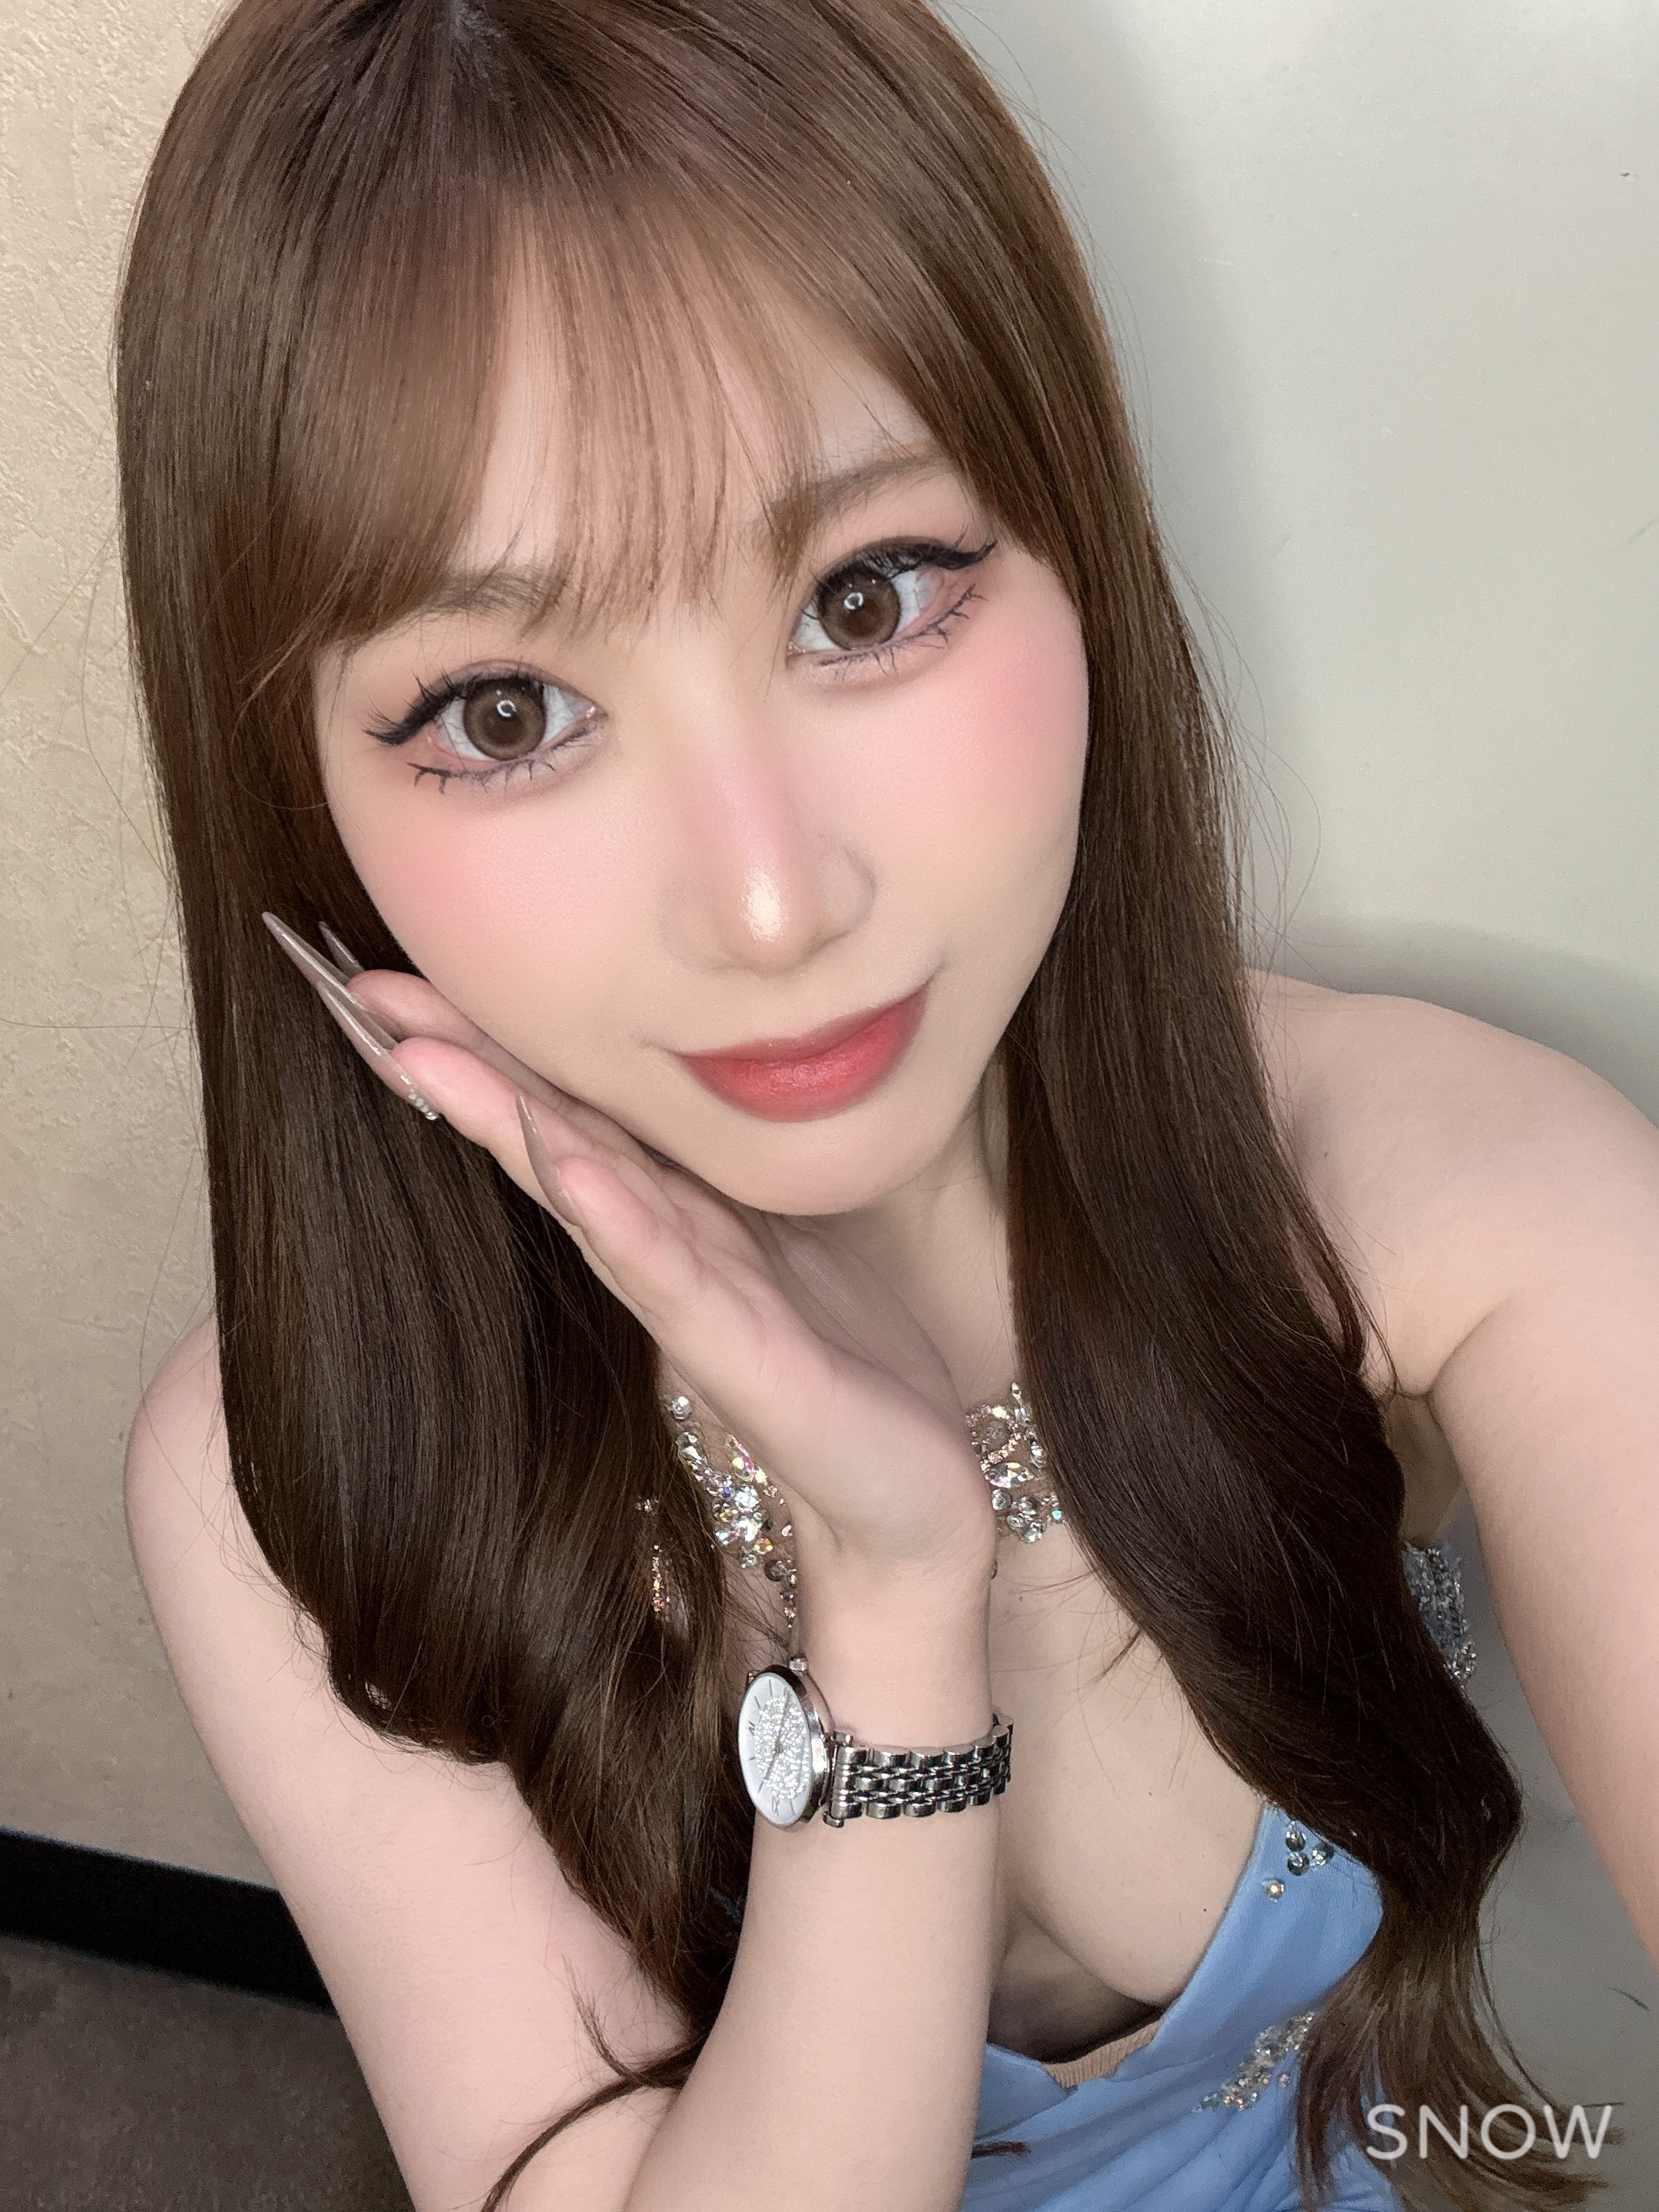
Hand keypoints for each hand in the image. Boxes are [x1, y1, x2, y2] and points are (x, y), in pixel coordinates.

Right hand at [262, 917, 995, 1591]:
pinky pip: (671, 1278)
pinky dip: (618, 1223)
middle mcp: (663, 1254)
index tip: (395, 977)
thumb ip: (715, 1178)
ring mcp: (696, 1306)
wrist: (905, 1497)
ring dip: (510, 1126)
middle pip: (549, 1138)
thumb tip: (677, 1085)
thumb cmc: (838, 1361)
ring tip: (433, 1060)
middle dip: (461, 1066)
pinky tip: (570, 1172)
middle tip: (366, 994)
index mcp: (674, 1214)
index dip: (488, 1043)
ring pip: (587, 1196)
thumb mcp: (778, 1237)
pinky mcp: (744, 1360)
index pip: (565, 1111)